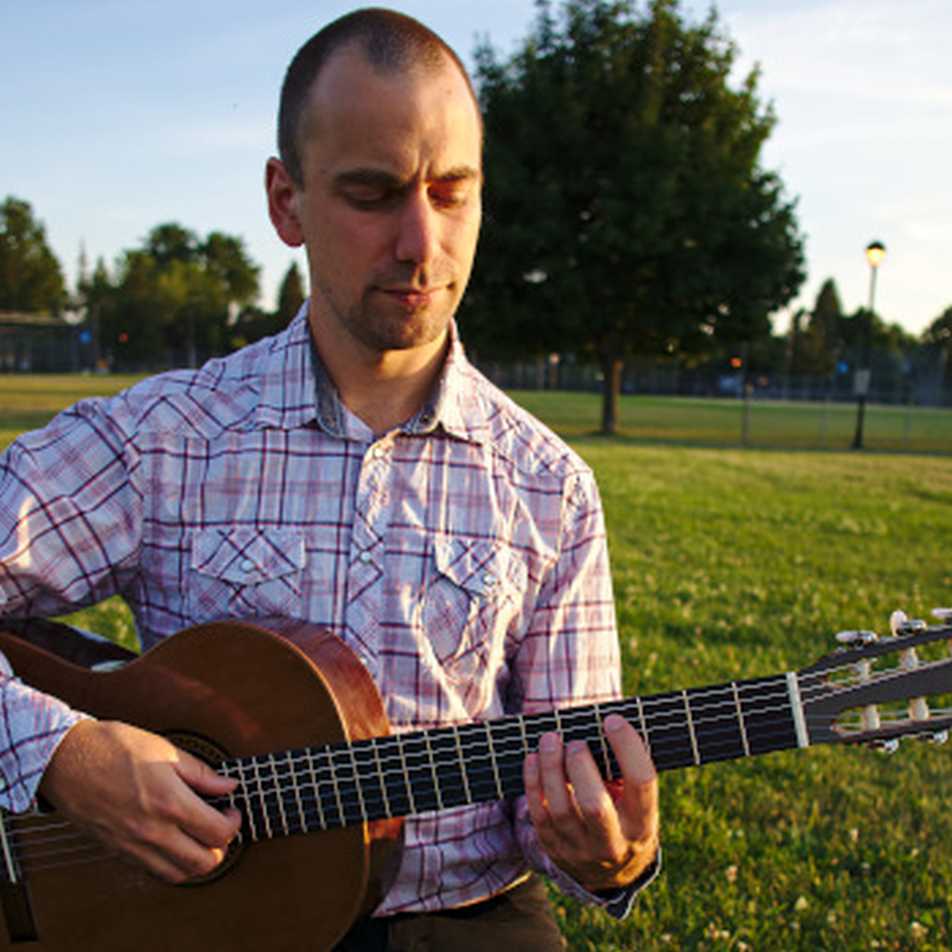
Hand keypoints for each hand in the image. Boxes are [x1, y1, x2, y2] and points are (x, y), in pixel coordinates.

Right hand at [38, 719, 240, 883]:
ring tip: (200, 837)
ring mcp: (133, 845)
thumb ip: (201, 773)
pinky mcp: (117, 851)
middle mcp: (153, 831)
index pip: (218, 832)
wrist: (66, 760)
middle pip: (204, 862)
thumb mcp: (166, 749)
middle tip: (221, 825)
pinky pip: (153, 872)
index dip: (234, 823)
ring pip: (179, 874)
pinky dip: (172, 865)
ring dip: (198, 861)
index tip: (232, 810)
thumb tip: (228, 785)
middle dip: (221, 847)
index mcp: (170, 802)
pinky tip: (175, 844)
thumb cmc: (112, 748)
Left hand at [523, 714, 658, 892]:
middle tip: (576, 742)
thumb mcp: (636, 802)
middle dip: (581, 766)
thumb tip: (599, 722)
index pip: (642, 782)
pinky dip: (533, 782)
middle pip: (595, 805)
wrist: (610, 873)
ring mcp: (581, 849)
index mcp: (642, 822)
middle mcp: (614, 841)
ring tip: (550, 739)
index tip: (612, 720)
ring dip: (551, 768)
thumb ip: (622, 769)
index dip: (628, 747)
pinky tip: (533, 758)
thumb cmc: (624, 816)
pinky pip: (538, 815)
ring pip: (560, 810)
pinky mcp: (555, 849)